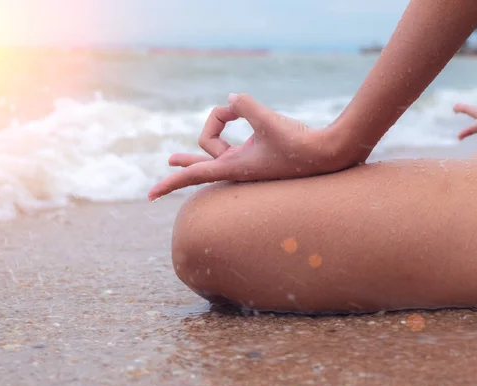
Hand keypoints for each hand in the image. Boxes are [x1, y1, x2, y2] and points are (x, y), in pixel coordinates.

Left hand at [148, 93, 360, 200]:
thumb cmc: (300, 144)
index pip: (193, 176)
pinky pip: (234, 140)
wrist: (328, 154)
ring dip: (215, 126)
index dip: (169, 182)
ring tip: (210, 119)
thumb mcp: (269, 121)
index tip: (148, 196)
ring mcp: (247, 161)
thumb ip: (245, 105)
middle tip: (168, 161)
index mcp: (234, 168)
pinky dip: (231, 125)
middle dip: (184, 161)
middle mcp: (237, 167)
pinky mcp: (258, 153)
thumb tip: (231, 98)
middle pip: (201, 160)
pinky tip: (234, 112)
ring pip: (218, 146)